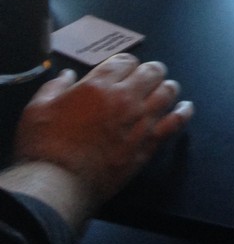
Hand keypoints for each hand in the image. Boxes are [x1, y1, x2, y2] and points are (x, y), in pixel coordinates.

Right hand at [13, 54, 192, 213]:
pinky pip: (175, 122)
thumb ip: (56, 86)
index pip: (126, 61)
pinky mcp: (148, 144)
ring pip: (167, 92)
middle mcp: (125, 98)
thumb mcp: (38, 108)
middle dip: (149, 71)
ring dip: (166, 88)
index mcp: (99, 85)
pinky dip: (183, 112)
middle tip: (144, 79)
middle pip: (152, 71)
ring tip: (162, 90)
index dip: (125, 65)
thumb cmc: (45, 146)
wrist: (59, 183)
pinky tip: (185, 108)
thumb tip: (68, 74)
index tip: (121, 73)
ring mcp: (140, 120)